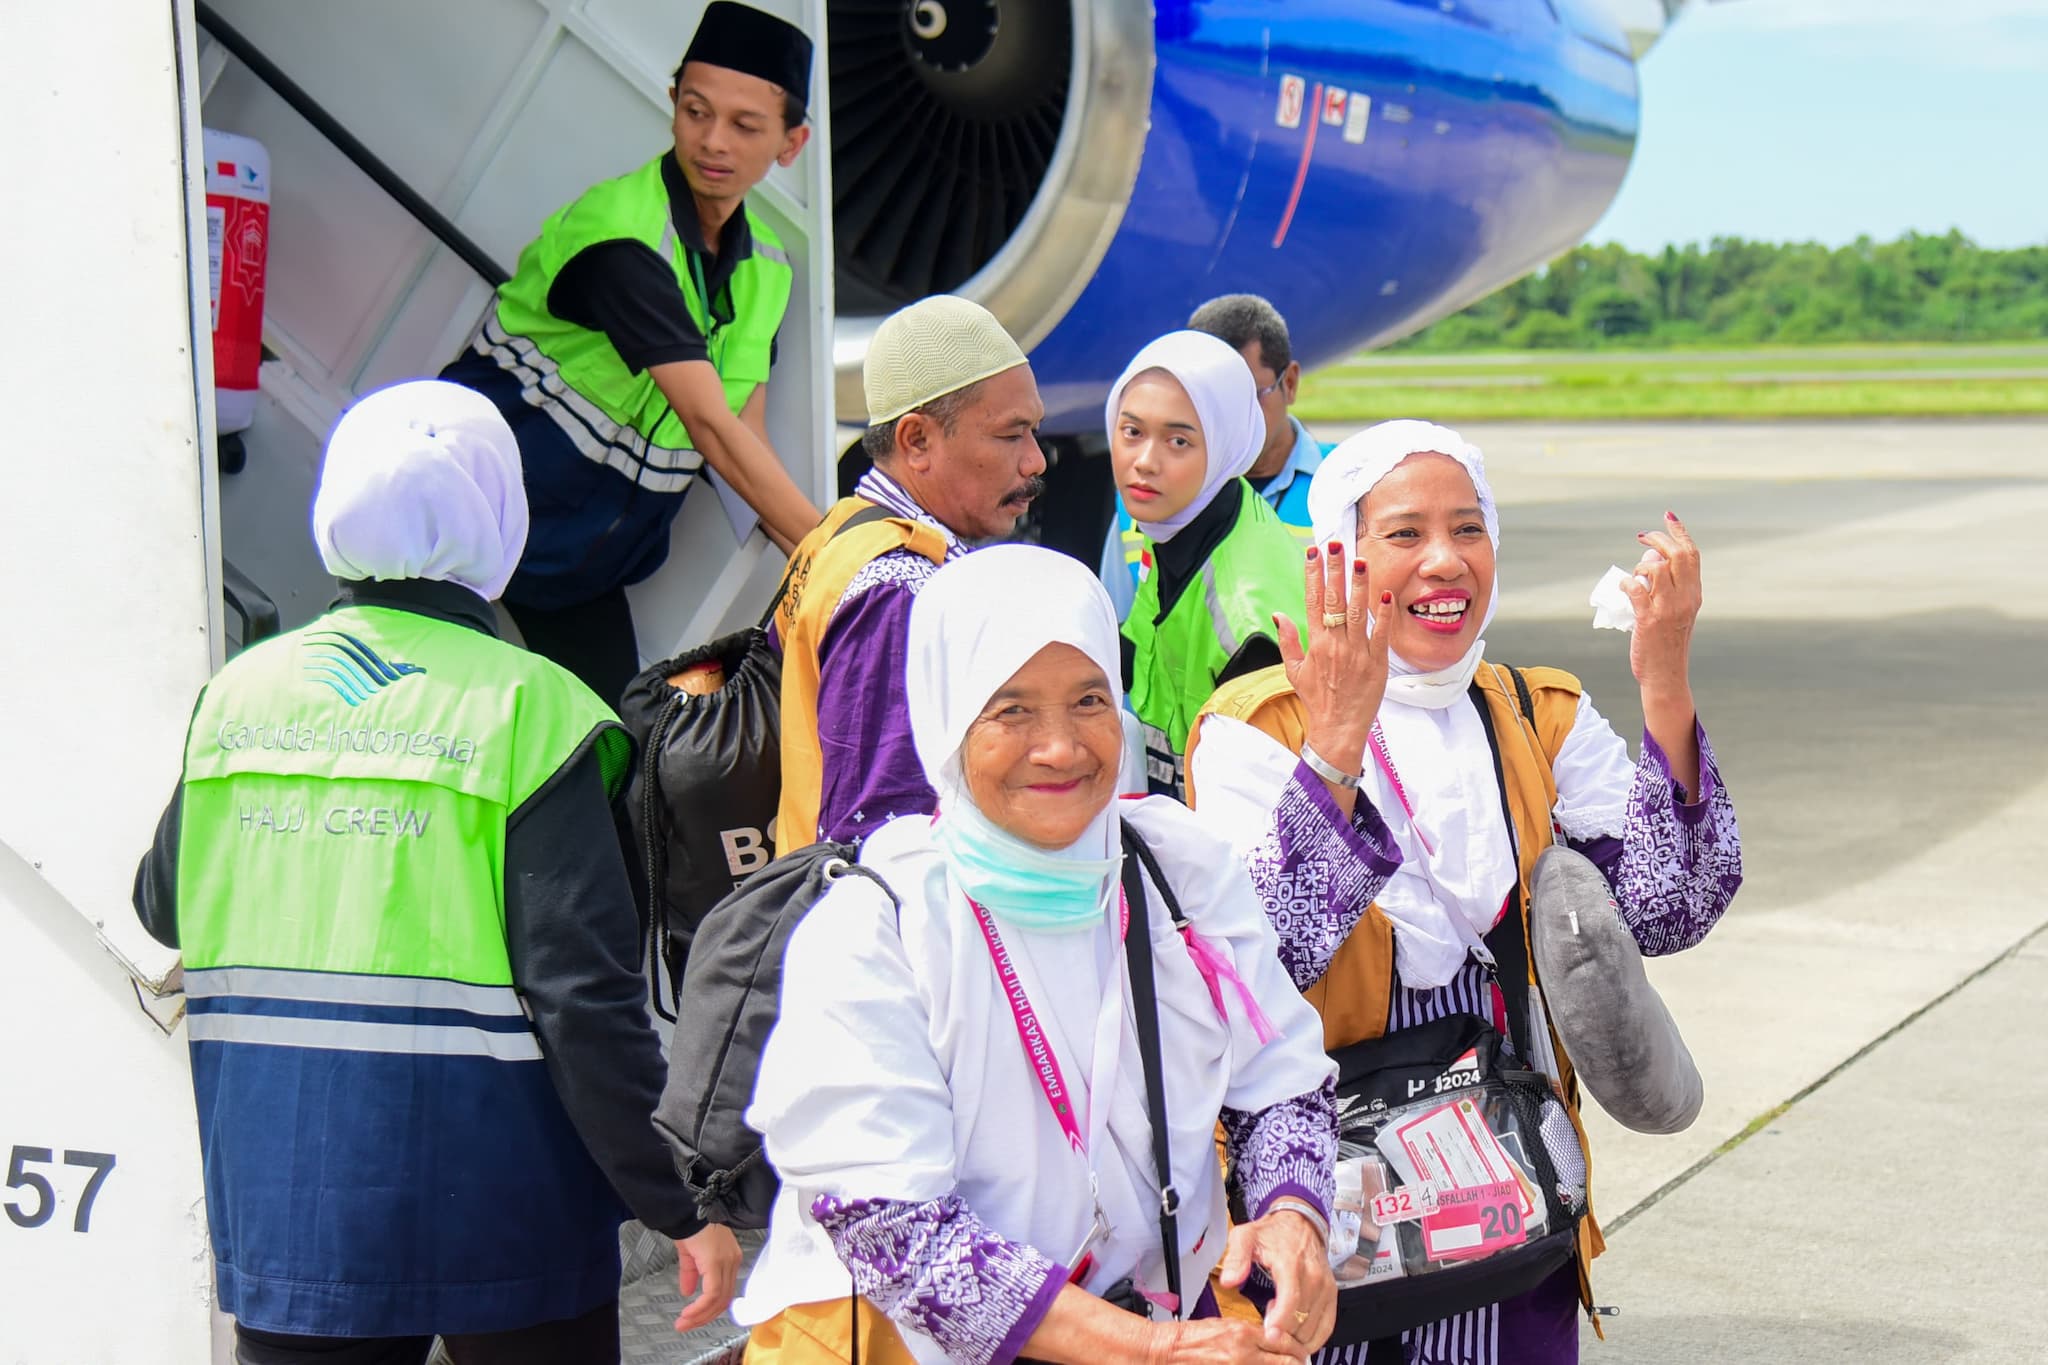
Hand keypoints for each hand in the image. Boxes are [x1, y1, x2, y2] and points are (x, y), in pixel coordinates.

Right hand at [672, 1223, 741, 1332]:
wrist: (686, 1210)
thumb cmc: (690, 1225)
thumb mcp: (690, 1254)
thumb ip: (690, 1274)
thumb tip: (687, 1292)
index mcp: (729, 1258)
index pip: (725, 1292)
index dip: (709, 1308)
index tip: (694, 1318)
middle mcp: (732, 1261)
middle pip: (724, 1299)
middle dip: (704, 1317)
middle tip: (687, 1325)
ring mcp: (726, 1261)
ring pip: (719, 1300)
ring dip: (700, 1316)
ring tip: (684, 1323)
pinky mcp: (716, 1262)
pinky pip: (712, 1293)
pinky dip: (700, 1307)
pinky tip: (688, 1313)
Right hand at [1142, 1317, 1307, 1363]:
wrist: (1170, 1351)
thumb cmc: (1193, 1337)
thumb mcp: (1227, 1325)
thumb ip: (1253, 1333)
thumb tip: (1276, 1339)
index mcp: (1243, 1333)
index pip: (1284, 1341)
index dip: (1298, 1349)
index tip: (1302, 1352)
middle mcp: (1244, 1354)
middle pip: (1287, 1363)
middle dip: (1298, 1364)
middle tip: (1301, 1364)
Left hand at [1216, 1208, 1337, 1356]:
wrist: (1301, 1222)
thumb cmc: (1272, 1232)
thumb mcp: (1245, 1236)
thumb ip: (1236, 1258)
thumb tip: (1228, 1281)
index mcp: (1291, 1263)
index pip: (1291, 1299)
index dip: (1280, 1323)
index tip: (1268, 1335)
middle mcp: (1314, 1277)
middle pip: (1303, 1319)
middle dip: (1284, 1333)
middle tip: (1266, 1327)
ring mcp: (1326, 1287)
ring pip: (1315, 1327)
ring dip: (1296, 1336)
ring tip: (1278, 1323)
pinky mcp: (1332, 1294)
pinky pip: (1327, 1326)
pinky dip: (1312, 1337)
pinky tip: (1295, 1334)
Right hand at [1274, 541, 1395, 779]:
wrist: (1338, 729)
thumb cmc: (1317, 700)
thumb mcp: (1294, 672)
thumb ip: (1288, 641)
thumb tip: (1279, 615)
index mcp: (1315, 645)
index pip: (1312, 601)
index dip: (1312, 575)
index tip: (1313, 552)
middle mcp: (1335, 645)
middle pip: (1334, 600)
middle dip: (1334, 570)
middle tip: (1336, 544)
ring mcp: (1357, 653)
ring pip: (1359, 612)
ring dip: (1359, 584)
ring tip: (1360, 560)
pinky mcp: (1377, 663)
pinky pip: (1382, 634)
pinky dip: (1384, 614)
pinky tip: (1386, 593)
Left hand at [1623, 512, 1702, 696]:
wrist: (1666, 676)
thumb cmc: (1667, 643)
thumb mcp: (1675, 613)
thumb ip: (1667, 588)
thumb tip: (1650, 562)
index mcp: (1694, 594)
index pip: (1692, 555)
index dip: (1680, 532)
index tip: (1668, 517)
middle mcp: (1685, 599)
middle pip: (1677, 555)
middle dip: (1659, 539)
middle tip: (1643, 537)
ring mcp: (1668, 609)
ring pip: (1657, 569)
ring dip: (1641, 564)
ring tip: (1634, 572)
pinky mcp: (1649, 620)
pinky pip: (1636, 589)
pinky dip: (1627, 582)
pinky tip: (1623, 586)